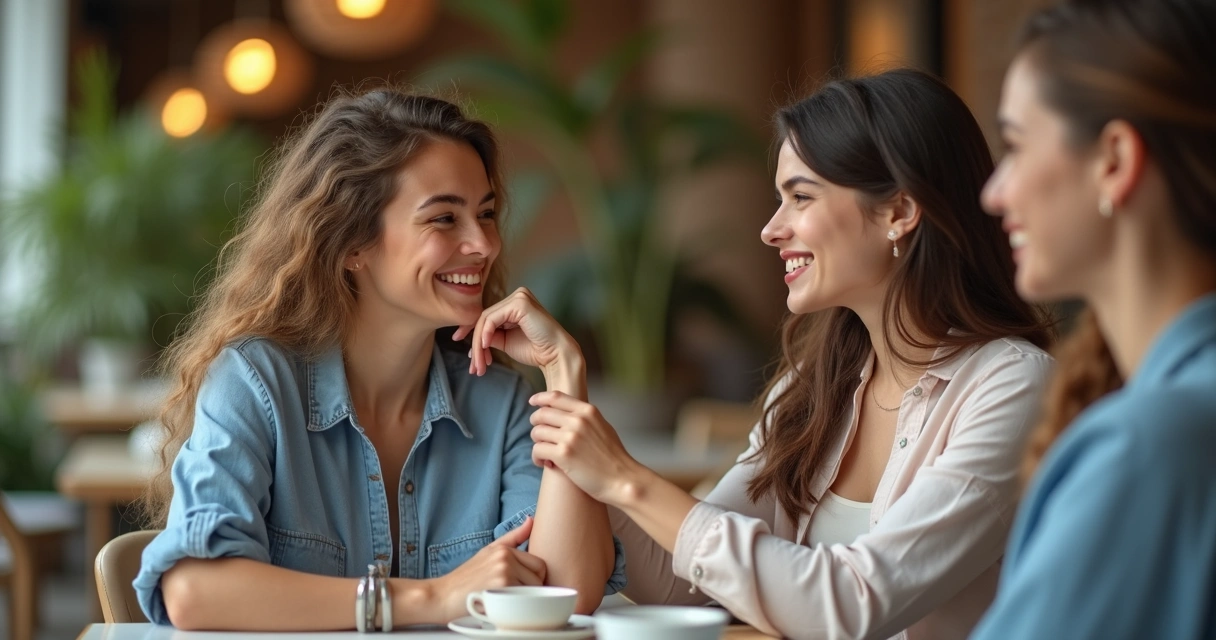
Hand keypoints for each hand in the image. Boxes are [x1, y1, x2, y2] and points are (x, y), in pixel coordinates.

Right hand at [428, 517, 548, 621]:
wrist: (442, 596)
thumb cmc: (465, 578)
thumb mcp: (488, 551)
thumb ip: (513, 537)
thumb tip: (531, 520)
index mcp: (505, 549)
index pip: (539, 564)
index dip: (533, 578)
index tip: (521, 585)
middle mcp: (505, 558)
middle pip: (539, 577)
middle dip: (530, 589)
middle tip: (511, 594)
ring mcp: (504, 572)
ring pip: (533, 590)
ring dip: (523, 599)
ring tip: (504, 599)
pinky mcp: (502, 587)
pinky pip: (524, 599)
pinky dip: (517, 606)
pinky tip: (502, 605)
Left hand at [454, 287, 582, 380]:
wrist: (555, 355)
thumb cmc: (536, 349)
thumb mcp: (505, 341)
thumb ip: (490, 336)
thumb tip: (473, 341)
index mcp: (515, 304)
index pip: (487, 316)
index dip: (471, 332)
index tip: (463, 348)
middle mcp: (517, 297)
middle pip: (484, 318)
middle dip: (475, 344)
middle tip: (474, 366)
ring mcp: (519, 298)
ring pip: (486, 319)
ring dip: (478, 344)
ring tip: (479, 364)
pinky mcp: (520, 303)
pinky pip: (492, 318)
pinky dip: (485, 334)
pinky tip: (485, 347)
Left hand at [528, 391, 642, 504]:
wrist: (623, 479)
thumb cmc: (614, 458)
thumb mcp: (603, 427)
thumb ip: (586, 418)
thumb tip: (567, 414)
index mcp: (588, 411)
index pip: (556, 396)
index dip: (540, 398)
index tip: (533, 402)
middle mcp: (578, 420)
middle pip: (542, 414)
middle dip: (535, 424)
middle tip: (538, 435)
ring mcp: (570, 437)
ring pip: (537, 432)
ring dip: (537, 443)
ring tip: (544, 453)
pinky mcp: (563, 455)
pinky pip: (537, 450)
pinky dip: (537, 457)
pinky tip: (544, 463)